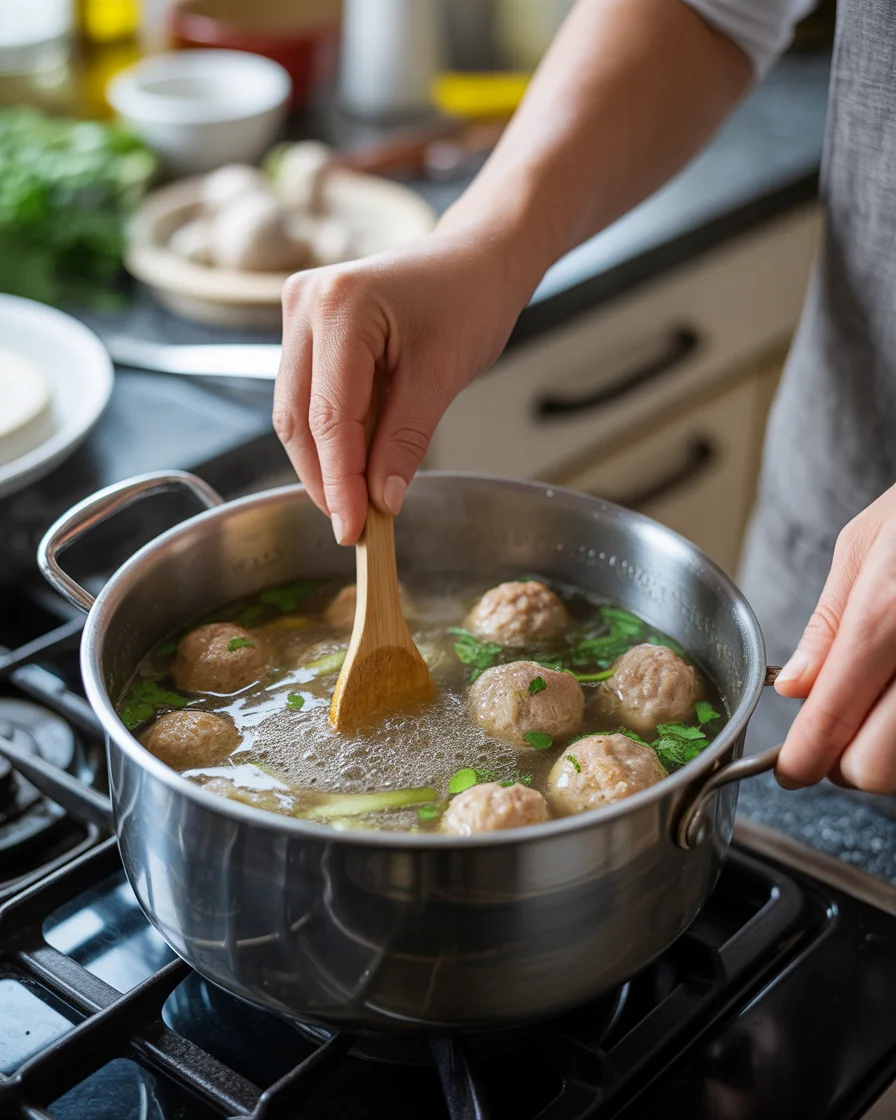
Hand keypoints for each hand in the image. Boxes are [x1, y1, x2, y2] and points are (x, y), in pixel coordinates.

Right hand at [273, 221, 535, 545]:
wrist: (475, 259)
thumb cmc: (469, 300)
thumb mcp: (444, 375)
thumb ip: (406, 440)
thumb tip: (380, 500)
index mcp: (340, 306)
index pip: (329, 417)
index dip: (338, 482)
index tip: (352, 530)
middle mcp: (304, 303)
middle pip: (298, 417)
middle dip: (325, 478)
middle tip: (354, 527)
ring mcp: (297, 312)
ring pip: (295, 412)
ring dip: (324, 461)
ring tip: (357, 502)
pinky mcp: (304, 328)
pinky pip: (306, 396)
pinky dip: (329, 436)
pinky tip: (354, 464)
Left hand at [774, 484, 895, 793]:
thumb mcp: (869, 541)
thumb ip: (830, 622)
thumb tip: (796, 687)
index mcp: (891, 613)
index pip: (834, 717)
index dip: (803, 757)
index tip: (793, 768)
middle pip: (878, 765)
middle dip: (846, 765)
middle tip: (834, 742)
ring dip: (888, 755)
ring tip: (877, 712)